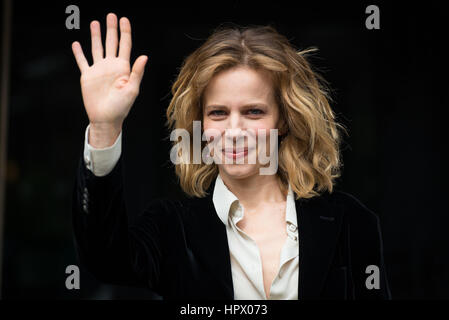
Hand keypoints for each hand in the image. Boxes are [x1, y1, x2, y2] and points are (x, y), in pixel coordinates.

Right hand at [71, 13, 147, 129]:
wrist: (106, 118)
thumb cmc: (121, 107)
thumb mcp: (132, 90)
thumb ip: (137, 72)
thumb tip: (144, 56)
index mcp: (123, 68)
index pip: (125, 46)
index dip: (125, 32)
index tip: (124, 20)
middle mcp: (111, 66)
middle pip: (111, 43)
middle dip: (111, 29)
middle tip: (111, 15)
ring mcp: (99, 70)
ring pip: (97, 48)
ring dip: (96, 36)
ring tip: (95, 23)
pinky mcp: (87, 76)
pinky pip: (82, 61)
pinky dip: (79, 53)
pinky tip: (76, 43)